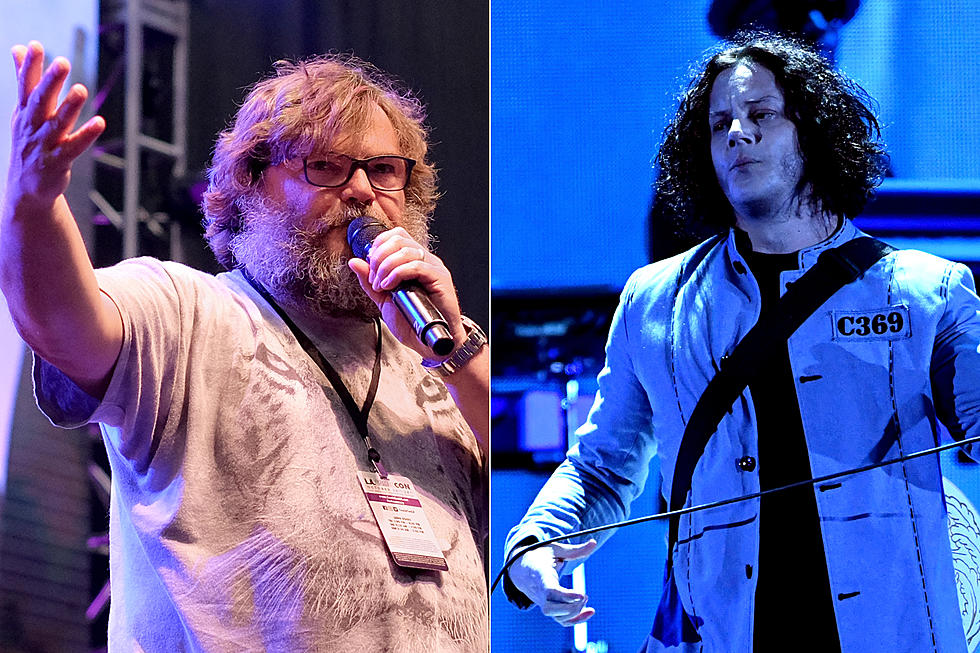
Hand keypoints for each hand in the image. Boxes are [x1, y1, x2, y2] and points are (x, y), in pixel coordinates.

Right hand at [7, 42, 104, 207]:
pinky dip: (86, 135)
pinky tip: (100, 123)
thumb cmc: (28, 141)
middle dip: (50, 81)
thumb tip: (18, 48)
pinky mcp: (58, 162)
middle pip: (40, 101)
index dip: (30, 66)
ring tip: (82, 89)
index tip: (35, 45)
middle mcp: (32, 126)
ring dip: (70, 106)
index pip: (26, 85)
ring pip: (58, 123)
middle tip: (62, 62)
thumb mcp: (22, 111)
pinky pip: (74, 147)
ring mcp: (44, 144)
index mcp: (24, 111)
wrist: (25, 187)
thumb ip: (24, 79)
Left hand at [348, 226, 463, 357]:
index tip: (370, 269)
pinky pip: (416, 266)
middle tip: (374, 279)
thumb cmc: (412, 322)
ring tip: (381, 286)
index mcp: (413, 261)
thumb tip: (354, 262)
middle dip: (379, 257)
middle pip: (399, 239)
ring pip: (406, 251)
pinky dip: (397, 274)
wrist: (429, 343)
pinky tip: (390, 287)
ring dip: (386, 267)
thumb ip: (369, 281)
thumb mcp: (384, 300)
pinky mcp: (440, 278)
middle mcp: (425, 260)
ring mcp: (434, 268)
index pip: (396, 236)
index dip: (378, 246)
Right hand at [507, 539, 598, 625]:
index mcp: (540, 575)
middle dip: (571, 607)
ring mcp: (543, 602)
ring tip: (585, 599)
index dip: (566, 596)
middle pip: (550, 608)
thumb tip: (594, 543)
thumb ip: (575, 550)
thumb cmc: (540, 556)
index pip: (550, 591)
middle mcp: (540, 592)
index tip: (582, 594)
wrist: (522, 567)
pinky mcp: (549, 607)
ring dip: (574, 614)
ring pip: (556, 617)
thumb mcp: (555, 549)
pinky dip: (576, 620)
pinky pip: (561, 620)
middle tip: (584, 596)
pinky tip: (590, 612)